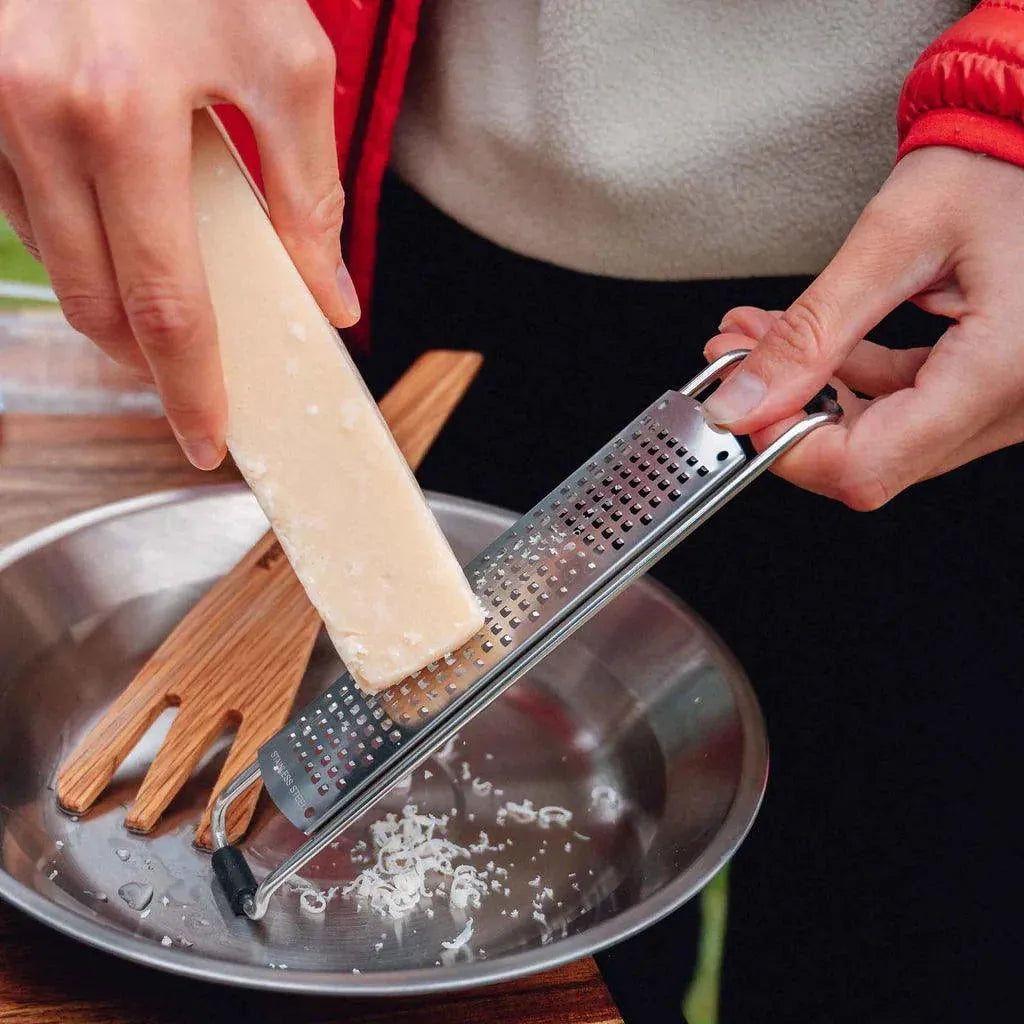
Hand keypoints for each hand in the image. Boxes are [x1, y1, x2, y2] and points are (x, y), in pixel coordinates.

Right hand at [0, 0, 358, 468]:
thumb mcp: (283, 60)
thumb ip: (309, 192)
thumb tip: (329, 297)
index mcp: (122, 112)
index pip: (164, 299)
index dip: (188, 382)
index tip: (206, 434)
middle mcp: (34, 115)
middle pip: (95, 302)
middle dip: (149, 355)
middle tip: (197, 370)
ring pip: (52, 264)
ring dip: (112, 297)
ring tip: (167, 282)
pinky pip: (17, 210)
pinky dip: (73, 238)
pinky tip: (114, 214)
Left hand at [702, 146, 1023, 509]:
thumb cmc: (1003, 164)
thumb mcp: (892, 239)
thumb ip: (812, 330)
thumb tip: (741, 403)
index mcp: (1000, 372)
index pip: (867, 466)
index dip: (786, 447)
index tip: (740, 406)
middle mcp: (1013, 404)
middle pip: (869, 463)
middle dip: (786, 413)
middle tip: (736, 361)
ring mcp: (1005, 403)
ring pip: (880, 439)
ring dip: (809, 394)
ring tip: (758, 341)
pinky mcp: (991, 388)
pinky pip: (905, 409)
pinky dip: (848, 381)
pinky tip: (809, 342)